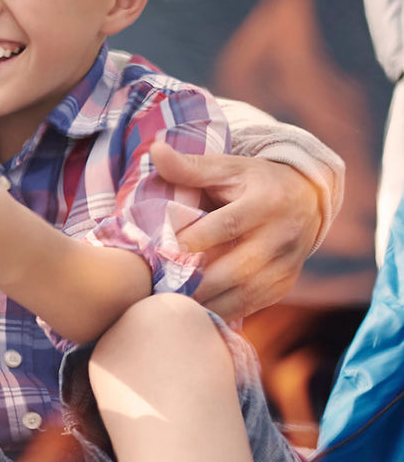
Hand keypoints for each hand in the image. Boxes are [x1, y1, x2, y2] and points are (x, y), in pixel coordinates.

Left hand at [151, 141, 319, 318]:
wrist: (306, 199)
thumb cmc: (254, 181)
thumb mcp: (227, 168)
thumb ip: (190, 166)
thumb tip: (155, 149)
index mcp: (267, 202)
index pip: (225, 225)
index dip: (191, 240)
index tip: (158, 251)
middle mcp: (282, 236)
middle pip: (233, 269)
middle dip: (194, 281)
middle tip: (156, 286)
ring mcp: (286, 265)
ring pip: (240, 294)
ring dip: (202, 302)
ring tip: (166, 302)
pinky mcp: (283, 285)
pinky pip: (248, 306)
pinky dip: (218, 311)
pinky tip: (189, 311)